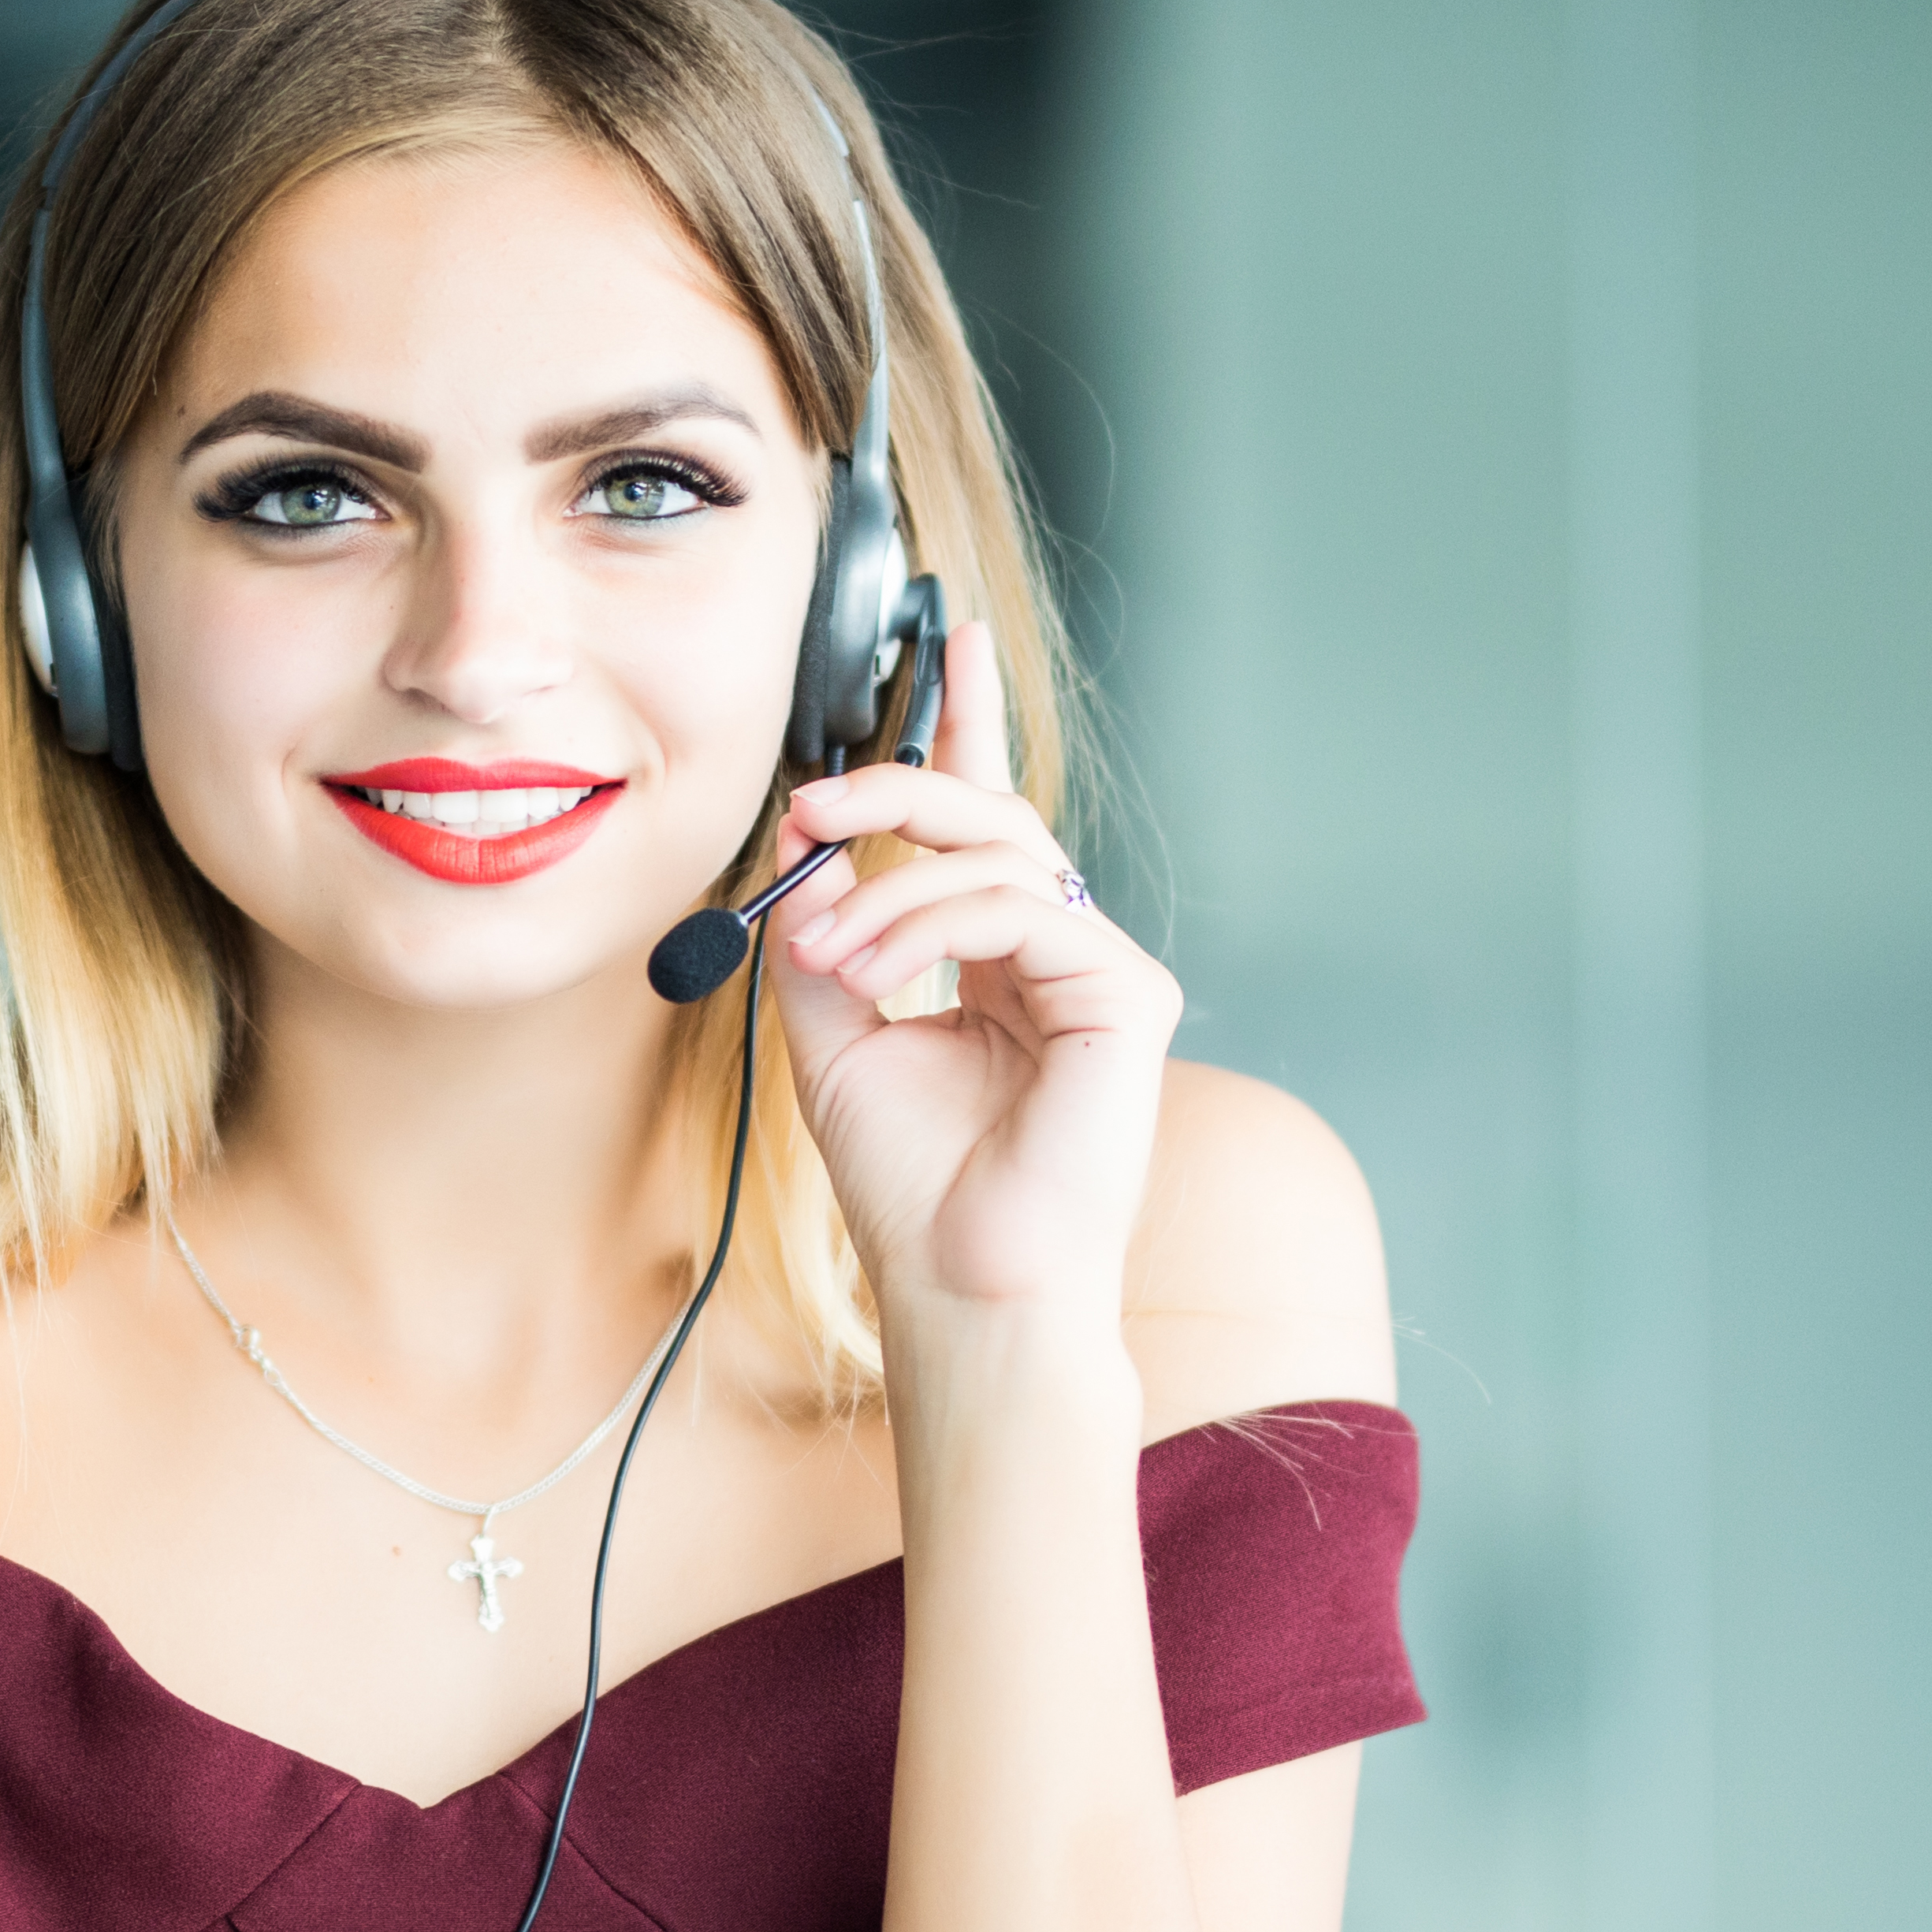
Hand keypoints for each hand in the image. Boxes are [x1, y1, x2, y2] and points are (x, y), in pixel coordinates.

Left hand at [755, 626, 1180, 1325]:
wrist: (962, 1289)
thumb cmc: (909, 1190)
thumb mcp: (832, 1041)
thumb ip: (824, 940)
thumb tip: (803, 853)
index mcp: (997, 960)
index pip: (987, 819)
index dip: (971, 726)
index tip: (951, 643)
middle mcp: (1058, 954)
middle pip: (989, 813)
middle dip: (890, 790)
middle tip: (808, 809)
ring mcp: (1102, 970)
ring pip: (997, 853)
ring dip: (885, 891)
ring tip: (819, 954)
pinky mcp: (1128, 993)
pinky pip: (1019, 908)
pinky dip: (926, 925)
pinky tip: (869, 971)